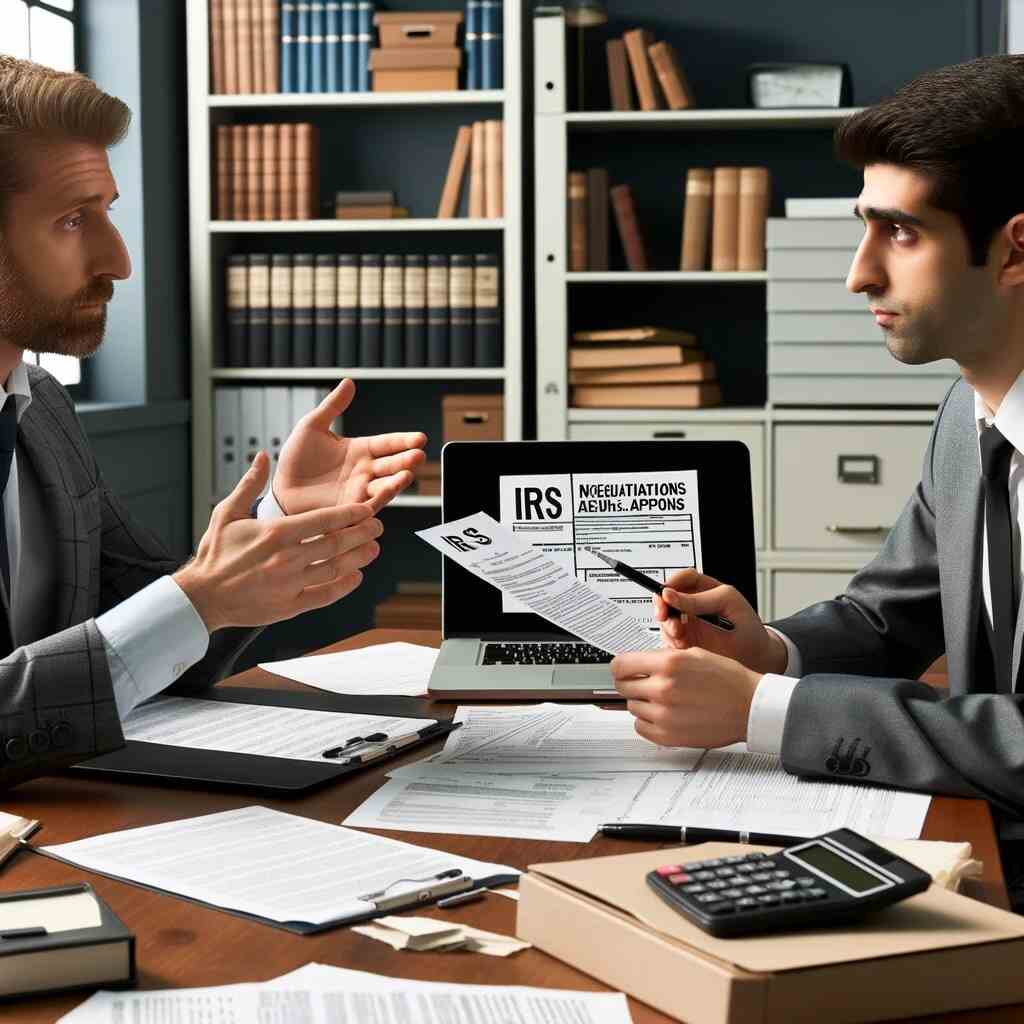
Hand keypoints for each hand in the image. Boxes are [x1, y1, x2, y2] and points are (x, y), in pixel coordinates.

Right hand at [174, 452, 382, 631]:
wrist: (202, 596)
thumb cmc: (215, 554)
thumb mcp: (227, 513)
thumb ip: (250, 485)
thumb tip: (262, 456)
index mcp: (275, 533)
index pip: (324, 520)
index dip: (350, 513)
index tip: (367, 508)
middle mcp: (287, 558)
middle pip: (336, 543)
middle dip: (362, 533)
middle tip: (377, 526)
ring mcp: (290, 583)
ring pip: (336, 568)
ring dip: (358, 558)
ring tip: (373, 548)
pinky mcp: (290, 605)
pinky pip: (325, 595)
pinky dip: (344, 586)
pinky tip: (355, 576)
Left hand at [273, 379, 426, 514]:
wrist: (280, 488)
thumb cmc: (296, 458)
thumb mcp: (312, 426)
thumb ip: (332, 406)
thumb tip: (349, 382)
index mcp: (360, 450)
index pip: (387, 443)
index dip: (404, 441)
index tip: (420, 438)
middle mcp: (365, 471)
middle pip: (391, 465)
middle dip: (406, 461)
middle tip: (418, 455)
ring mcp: (359, 491)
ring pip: (384, 486)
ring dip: (397, 482)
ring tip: (407, 475)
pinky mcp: (349, 508)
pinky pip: (368, 505)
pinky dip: (379, 500)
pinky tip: (386, 493)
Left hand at [611, 647, 762, 748]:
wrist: (750, 707)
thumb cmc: (729, 680)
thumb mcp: (694, 654)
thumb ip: (663, 657)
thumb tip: (639, 662)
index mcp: (668, 664)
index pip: (620, 665)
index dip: (621, 666)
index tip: (624, 669)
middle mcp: (663, 689)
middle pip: (623, 686)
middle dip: (632, 682)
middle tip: (645, 682)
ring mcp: (664, 715)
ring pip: (632, 706)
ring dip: (643, 701)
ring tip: (665, 698)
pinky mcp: (668, 736)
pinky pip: (640, 727)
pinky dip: (647, 721)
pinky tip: (664, 714)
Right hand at [655, 568, 786, 674]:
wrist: (756, 658)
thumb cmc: (749, 629)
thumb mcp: (728, 605)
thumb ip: (699, 600)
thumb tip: (670, 594)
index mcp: (708, 589)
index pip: (683, 578)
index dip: (671, 583)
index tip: (665, 593)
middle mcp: (694, 604)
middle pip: (667, 597)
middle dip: (662, 606)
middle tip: (664, 616)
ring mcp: (689, 622)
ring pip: (666, 618)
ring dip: (668, 626)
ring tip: (680, 635)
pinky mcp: (686, 640)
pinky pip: (669, 637)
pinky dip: (672, 641)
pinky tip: (683, 645)